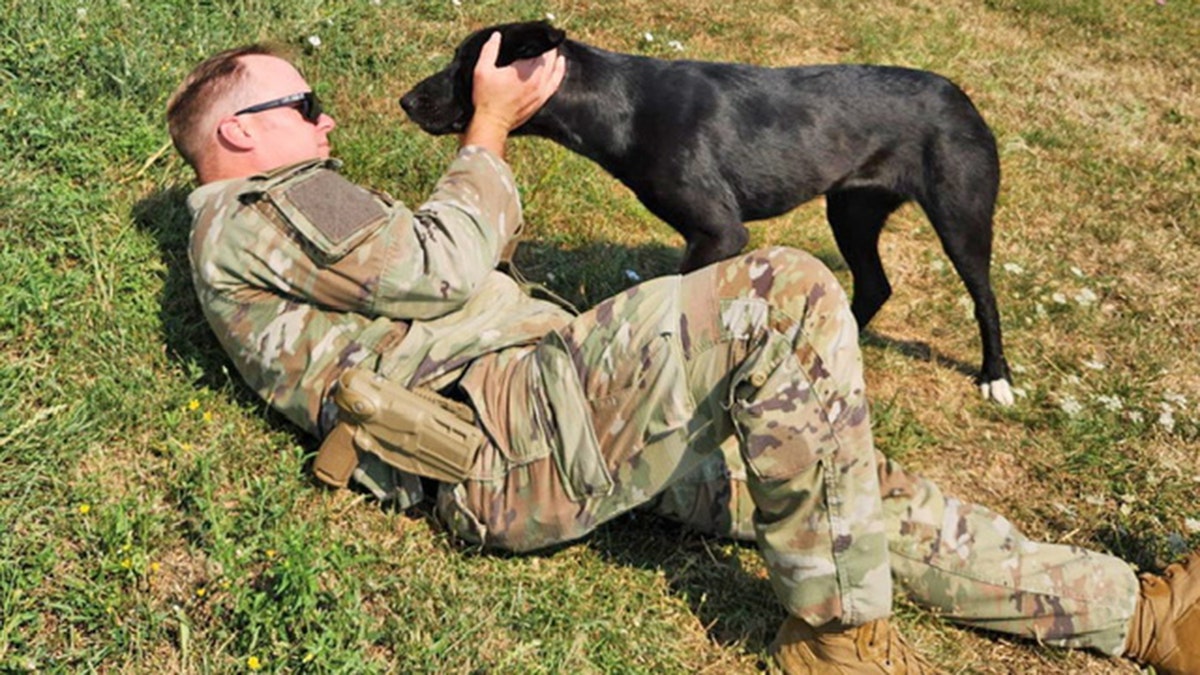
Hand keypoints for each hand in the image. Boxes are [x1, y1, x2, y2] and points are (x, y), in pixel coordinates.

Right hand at [463, 32, 565, 155]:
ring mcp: (541, 93)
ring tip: (555, 51)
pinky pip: (555, 85)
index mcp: (525, 71)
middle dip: (547, 49)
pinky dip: (559, 74)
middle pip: (549, 60)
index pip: (538, 50)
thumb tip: (497, 36)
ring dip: (556, 60)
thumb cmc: (486, 98)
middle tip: (543, 40)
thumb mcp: (482, 70)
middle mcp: (537, 81)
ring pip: (555, 72)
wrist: (492, 123)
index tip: (535, 35)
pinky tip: (559, 68)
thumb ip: (489, 50)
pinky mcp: (541, 101)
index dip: (538, 41)